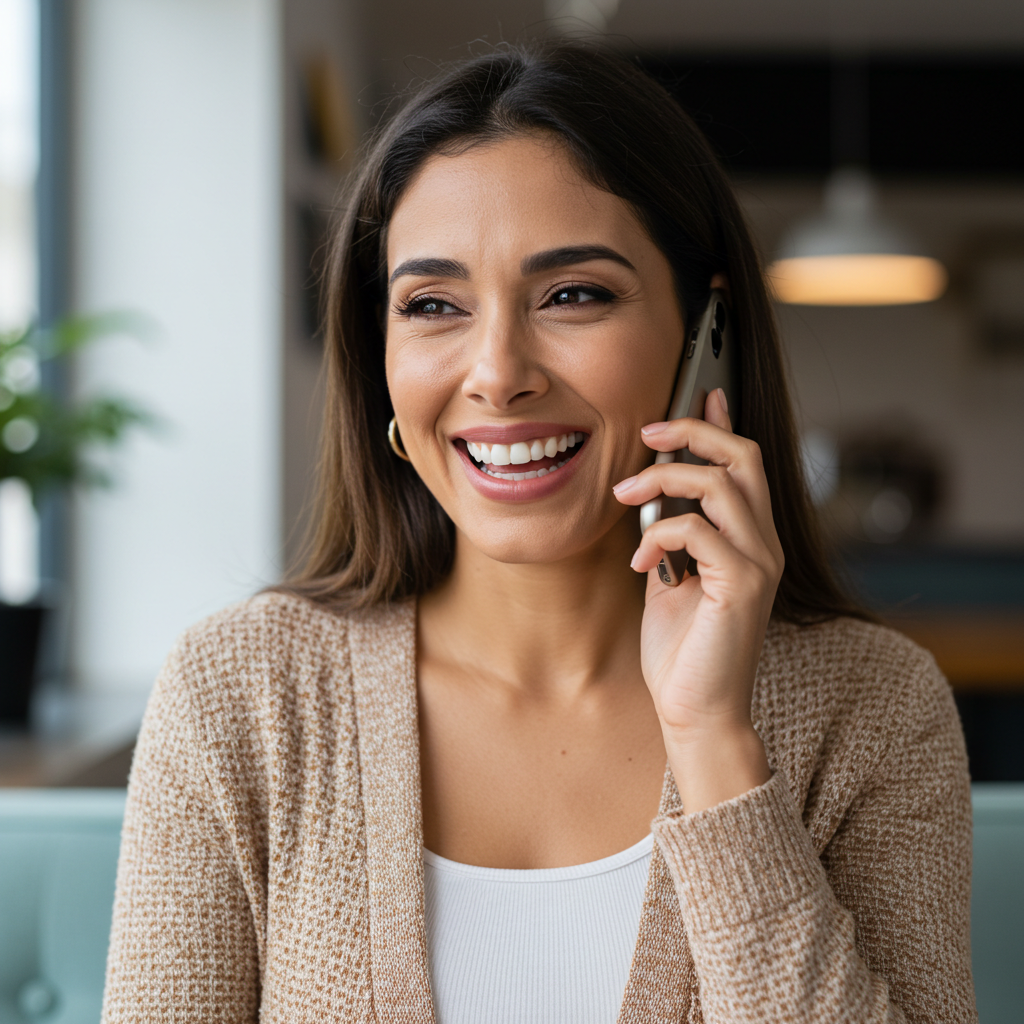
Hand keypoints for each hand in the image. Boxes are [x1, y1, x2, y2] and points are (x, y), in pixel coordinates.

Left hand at [612, 389, 782, 811]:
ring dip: (662, 479)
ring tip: (624, 496)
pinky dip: (658, 535)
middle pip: (742, 456)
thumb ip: (670, 536)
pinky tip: (639, 565)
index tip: (700, 394)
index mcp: (749, 539)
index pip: (745, 464)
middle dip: (691, 432)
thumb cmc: (682, 650)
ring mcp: (758, 563)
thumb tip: (651, 497)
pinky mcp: (742, 584)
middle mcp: (763, 544)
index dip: (723, 423)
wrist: (696, 712)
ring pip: (719, 483)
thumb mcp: (670, 579)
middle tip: (645, 434)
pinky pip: (698, 529)